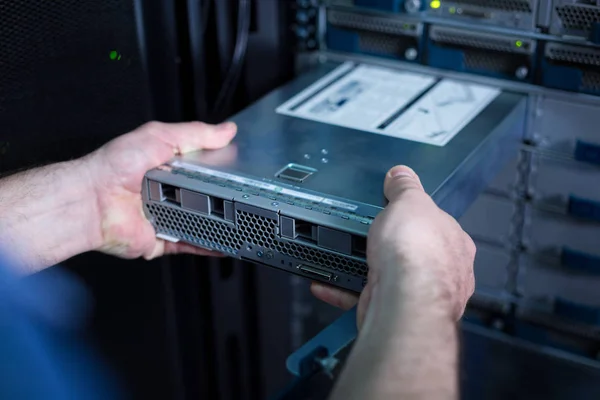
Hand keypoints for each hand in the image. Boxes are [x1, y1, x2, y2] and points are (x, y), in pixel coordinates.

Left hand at [83, 121, 236, 259]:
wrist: (93, 200)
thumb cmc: (115, 167)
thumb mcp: (159, 136)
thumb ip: (195, 134)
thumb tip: (225, 130)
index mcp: (170, 168)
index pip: (206, 168)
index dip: (225, 169)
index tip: (244, 171)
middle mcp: (170, 194)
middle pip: (207, 197)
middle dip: (226, 198)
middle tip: (245, 196)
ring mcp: (168, 218)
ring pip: (203, 223)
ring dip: (221, 223)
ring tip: (242, 220)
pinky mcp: (164, 240)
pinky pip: (191, 245)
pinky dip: (208, 247)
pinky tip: (225, 243)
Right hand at [311, 165, 475, 326]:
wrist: (403, 299)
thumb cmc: (417, 254)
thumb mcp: (410, 201)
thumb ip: (405, 188)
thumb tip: (402, 175)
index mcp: (455, 242)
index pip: (435, 223)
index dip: (413, 216)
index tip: (394, 212)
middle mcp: (443, 273)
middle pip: (412, 253)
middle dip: (388, 246)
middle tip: (367, 235)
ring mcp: (419, 296)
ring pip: (389, 278)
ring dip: (365, 269)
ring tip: (344, 256)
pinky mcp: (394, 312)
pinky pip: (365, 298)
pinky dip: (344, 291)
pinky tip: (329, 284)